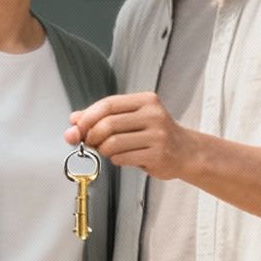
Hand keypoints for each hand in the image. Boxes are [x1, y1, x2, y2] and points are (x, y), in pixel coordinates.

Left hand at [67, 93, 192, 180]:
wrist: (186, 152)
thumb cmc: (155, 134)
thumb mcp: (131, 119)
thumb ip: (103, 118)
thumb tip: (74, 120)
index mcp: (146, 101)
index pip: (108, 104)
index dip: (88, 116)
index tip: (77, 127)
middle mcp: (153, 115)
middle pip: (108, 124)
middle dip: (92, 136)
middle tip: (90, 142)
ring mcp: (157, 135)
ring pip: (113, 143)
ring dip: (103, 150)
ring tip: (108, 151)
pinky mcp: (157, 154)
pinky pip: (122, 158)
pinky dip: (115, 159)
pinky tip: (121, 157)